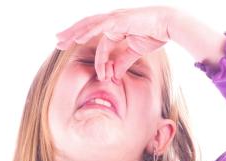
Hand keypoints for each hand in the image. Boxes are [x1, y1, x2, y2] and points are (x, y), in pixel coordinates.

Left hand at [55, 6, 176, 81]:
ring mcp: (114, 18)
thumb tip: (114, 76)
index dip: (94, 55)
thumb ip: (123, 62)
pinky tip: (78, 38)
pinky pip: (101, 27)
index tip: (94, 69)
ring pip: (89, 25)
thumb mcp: (135, 52)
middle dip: (71, 34)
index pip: (98, 40)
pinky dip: (88, 32)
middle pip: (86, 26)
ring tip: (61, 40)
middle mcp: (112, 20)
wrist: (168, 25)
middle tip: (57, 41)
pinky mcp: (119, 20)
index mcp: (116, 27)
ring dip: (74, 32)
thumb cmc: (154, 34)